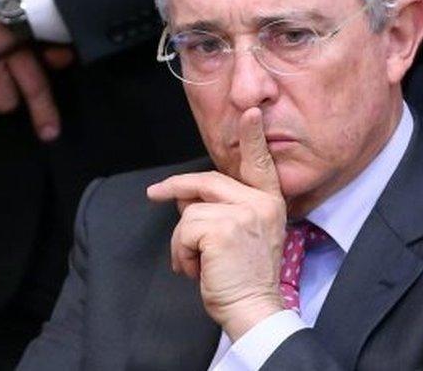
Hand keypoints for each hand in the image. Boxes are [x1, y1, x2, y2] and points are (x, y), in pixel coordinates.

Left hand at [147, 108, 286, 339]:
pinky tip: (195, 270)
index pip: (260, 164)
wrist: (252, 310)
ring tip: (196, 264)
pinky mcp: (222, 229)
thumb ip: (220, 210)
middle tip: (154, 194)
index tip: (250, 112)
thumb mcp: (239, 236)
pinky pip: (183, 229)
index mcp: (269, 203)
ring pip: (189, 212)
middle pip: (206, 182)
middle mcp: (260, 204)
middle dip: (176, 187)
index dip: (252, 137)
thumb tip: (184, 196)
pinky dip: (181, 253)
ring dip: (183, 241)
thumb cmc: (243, 278)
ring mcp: (243, 214)